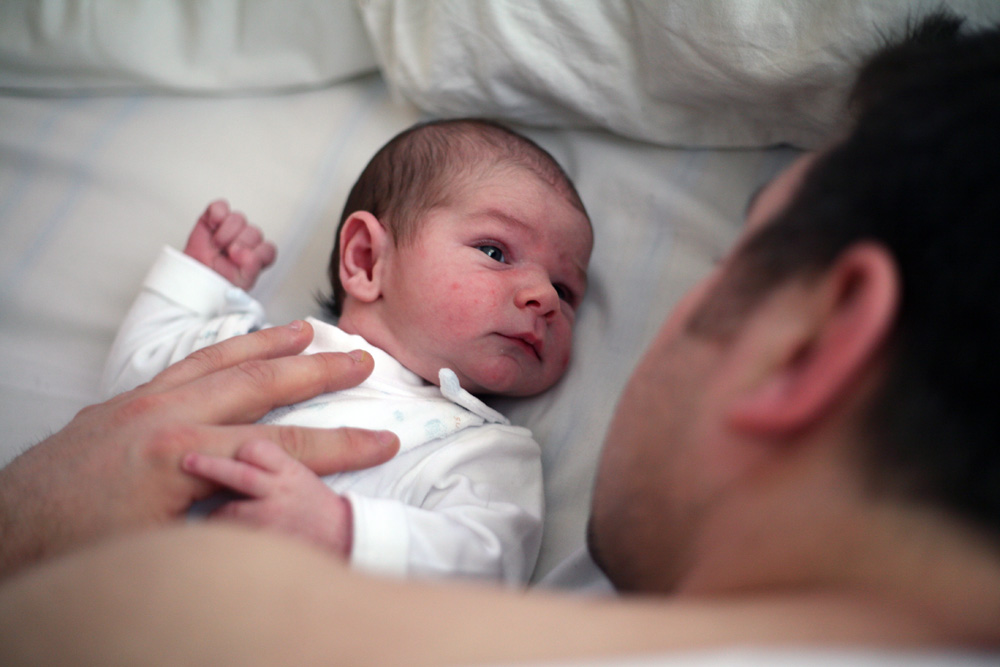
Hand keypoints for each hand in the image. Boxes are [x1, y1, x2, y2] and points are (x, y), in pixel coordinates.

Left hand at [0, 321, 398, 577]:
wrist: (9, 526)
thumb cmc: (80, 547)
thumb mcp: (160, 551)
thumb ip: (223, 527)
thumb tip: (279, 521)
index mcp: (181, 457)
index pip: (282, 448)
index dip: (340, 446)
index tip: (383, 439)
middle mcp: (167, 416)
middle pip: (261, 385)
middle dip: (318, 374)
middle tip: (361, 360)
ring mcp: (145, 400)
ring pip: (223, 360)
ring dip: (272, 344)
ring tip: (309, 330)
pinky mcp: (127, 398)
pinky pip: (187, 362)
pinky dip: (223, 349)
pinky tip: (241, 346)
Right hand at [183, 199, 277, 288]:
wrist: (193, 278)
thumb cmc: (216, 281)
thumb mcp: (239, 283)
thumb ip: (251, 268)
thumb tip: (248, 254)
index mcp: (257, 257)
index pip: (268, 249)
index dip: (256, 255)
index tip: (241, 262)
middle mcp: (246, 241)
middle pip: (254, 233)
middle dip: (239, 245)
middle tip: (226, 256)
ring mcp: (230, 228)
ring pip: (238, 219)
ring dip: (226, 234)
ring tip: (217, 245)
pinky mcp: (212, 218)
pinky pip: (220, 206)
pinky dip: (216, 214)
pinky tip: (212, 226)